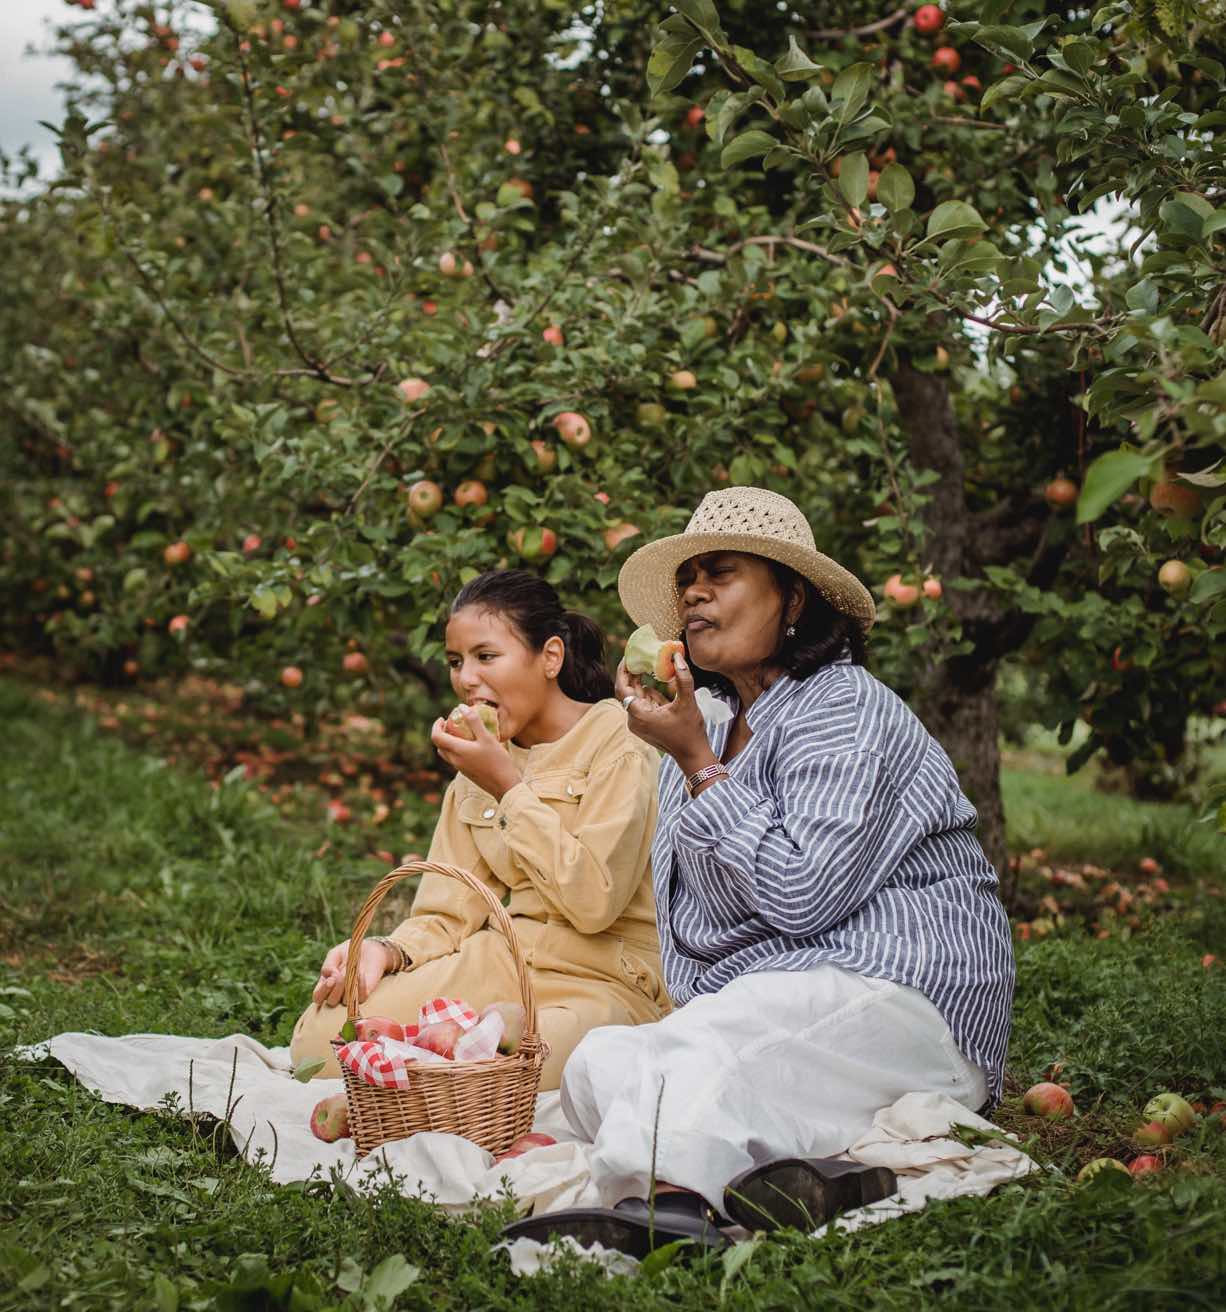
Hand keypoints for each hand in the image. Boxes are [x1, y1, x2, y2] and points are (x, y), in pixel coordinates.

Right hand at [312, 937, 395, 1007]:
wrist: (368, 948)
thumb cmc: (348, 953)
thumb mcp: (334, 955)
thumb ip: (328, 966)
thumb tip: (331, 977)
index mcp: (325, 985)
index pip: (318, 996)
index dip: (322, 991)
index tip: (330, 980)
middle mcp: (337, 993)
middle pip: (331, 1002)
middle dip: (336, 989)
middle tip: (340, 976)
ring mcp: (350, 996)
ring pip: (346, 1001)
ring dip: (348, 985)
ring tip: (351, 970)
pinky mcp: (364, 994)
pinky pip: (360, 997)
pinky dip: (360, 985)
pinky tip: (360, 973)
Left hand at [430, 708, 522, 800]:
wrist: (504, 786)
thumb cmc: (497, 760)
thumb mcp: (487, 738)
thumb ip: (474, 722)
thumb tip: (461, 707)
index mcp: (457, 750)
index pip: (436, 737)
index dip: (436, 726)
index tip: (443, 718)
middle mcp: (454, 760)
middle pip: (439, 745)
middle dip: (441, 733)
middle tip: (451, 724)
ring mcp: (460, 768)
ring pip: (446, 753)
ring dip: (448, 742)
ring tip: (460, 733)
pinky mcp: (467, 773)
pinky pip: (454, 759)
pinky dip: (456, 750)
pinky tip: (471, 746)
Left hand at [615, 651, 714, 774]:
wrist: (693, 755)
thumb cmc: (690, 731)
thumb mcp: (688, 702)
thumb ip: (683, 678)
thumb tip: (677, 656)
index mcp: (640, 715)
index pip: (622, 688)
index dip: (623, 671)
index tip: (628, 657)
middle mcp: (634, 720)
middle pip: (628, 692)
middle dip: (633, 674)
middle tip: (639, 657)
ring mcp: (639, 725)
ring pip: (636, 698)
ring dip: (642, 684)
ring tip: (650, 666)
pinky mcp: (645, 726)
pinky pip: (642, 706)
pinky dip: (648, 695)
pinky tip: (658, 686)